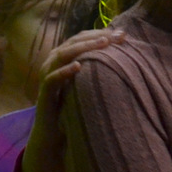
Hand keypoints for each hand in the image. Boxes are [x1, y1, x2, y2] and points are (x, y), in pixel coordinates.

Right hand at [20, 28, 127, 171]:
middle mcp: (54, 64)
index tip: (123, 35)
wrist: (55, 138)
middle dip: (96, 37)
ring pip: (62, 55)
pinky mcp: (44, 95)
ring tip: (102, 44)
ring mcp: (47, 77)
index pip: (83, 38)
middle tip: (116, 37)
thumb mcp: (91, 88)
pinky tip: (78, 67)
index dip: (101, 34)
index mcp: (66, 58)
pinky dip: (63, 72)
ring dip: (83, 47)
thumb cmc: (75, 110)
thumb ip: (101, 72)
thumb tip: (128, 59)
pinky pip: (51, 79)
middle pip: (74, 42)